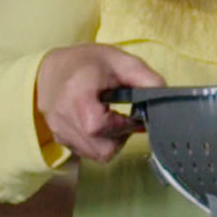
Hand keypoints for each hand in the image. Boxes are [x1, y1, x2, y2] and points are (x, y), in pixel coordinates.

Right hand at [35, 44, 163, 163]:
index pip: (100, 127)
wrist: (51, 68)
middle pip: (102, 149)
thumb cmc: (86, 62)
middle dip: (120, 137)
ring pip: (95, 155)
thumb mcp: (121, 61)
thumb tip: (164, 97)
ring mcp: (59, 130)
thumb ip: (146, 79)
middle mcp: (63, 117)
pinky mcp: (59, 138)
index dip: (124, 126)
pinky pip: (86, 152)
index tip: (133, 115)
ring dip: (110, 142)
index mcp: (77, 95)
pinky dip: (98, 143)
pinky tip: (99, 124)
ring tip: (110, 119)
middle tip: (122, 118)